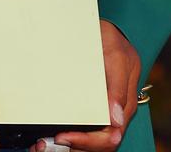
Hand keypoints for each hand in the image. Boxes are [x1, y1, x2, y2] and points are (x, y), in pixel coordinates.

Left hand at [28, 20, 140, 151]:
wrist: (106, 29)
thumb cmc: (112, 40)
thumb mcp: (116, 56)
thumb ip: (117, 87)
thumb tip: (115, 119)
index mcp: (124, 104)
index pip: (110, 137)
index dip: (88, 141)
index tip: (64, 136)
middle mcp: (116, 112)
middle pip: (101, 144)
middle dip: (77, 147)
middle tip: (49, 143)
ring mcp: (106, 109)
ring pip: (93, 140)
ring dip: (72, 146)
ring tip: (46, 143)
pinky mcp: (95, 104)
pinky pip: (86, 127)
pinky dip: (71, 136)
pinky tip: (53, 134)